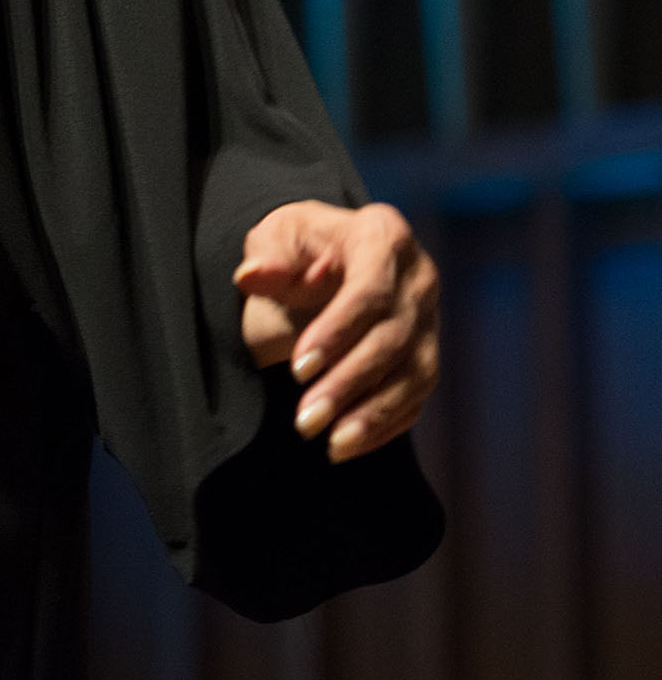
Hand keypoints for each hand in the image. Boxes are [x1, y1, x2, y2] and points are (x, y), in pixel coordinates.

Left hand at [233, 199, 440, 461]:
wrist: (326, 256)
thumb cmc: (298, 244)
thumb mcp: (277, 235)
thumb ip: (267, 257)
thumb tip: (249, 276)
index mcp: (385, 237)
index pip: (370, 292)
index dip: (337, 333)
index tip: (297, 369)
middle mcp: (419, 279)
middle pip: (392, 340)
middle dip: (349, 384)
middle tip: (306, 420)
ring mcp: (430, 320)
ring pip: (414, 375)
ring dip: (373, 415)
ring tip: (331, 444)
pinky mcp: (427, 354)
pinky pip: (417, 396)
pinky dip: (386, 423)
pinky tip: (350, 444)